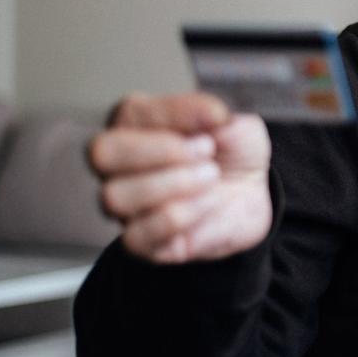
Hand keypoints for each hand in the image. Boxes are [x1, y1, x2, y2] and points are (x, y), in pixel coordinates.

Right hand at [87, 93, 271, 263]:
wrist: (254, 198)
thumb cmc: (232, 156)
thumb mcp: (235, 125)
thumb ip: (218, 117)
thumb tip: (213, 115)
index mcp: (135, 128)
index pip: (130, 113)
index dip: (175, 113)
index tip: (217, 118)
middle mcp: (120, 168)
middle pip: (103, 152)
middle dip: (160, 148)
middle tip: (206, 150)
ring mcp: (127, 208)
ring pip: (116, 196)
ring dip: (174, 183)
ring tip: (212, 176)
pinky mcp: (143, 243)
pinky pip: (137, 236)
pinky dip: (179, 217)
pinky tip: (208, 203)